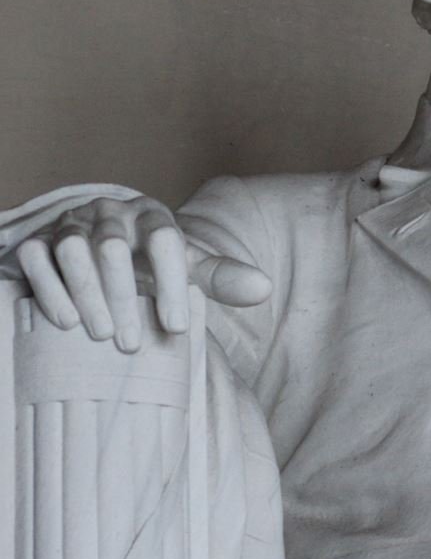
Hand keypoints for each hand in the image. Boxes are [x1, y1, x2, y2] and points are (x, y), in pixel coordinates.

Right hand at [14, 196, 271, 351]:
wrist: (100, 246)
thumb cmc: (150, 260)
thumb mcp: (187, 265)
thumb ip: (222, 276)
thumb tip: (264, 289)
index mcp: (152, 216)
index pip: (165, 239)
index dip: (172, 283)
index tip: (177, 327)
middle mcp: (110, 214)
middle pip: (115, 247)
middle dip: (124, 297)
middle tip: (132, 344)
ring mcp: (72, 224)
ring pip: (73, 248)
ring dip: (86, 293)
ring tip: (101, 335)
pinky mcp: (38, 240)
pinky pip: (37, 257)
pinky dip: (50, 288)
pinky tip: (65, 321)